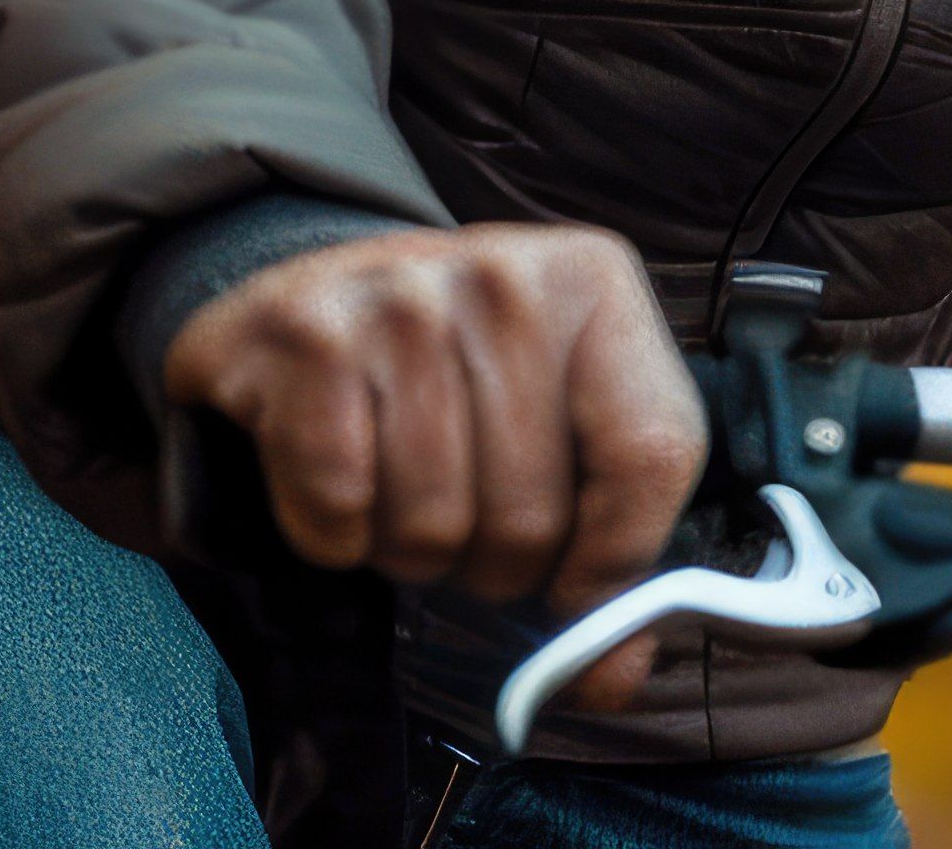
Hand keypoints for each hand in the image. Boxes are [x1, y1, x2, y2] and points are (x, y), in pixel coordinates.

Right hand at [161, 223, 705, 710]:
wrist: (321, 299)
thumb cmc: (458, 380)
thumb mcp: (561, 428)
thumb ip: (607, 550)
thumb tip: (607, 677)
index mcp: (593, 283)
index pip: (649, 454)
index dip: (613, 562)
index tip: (573, 598)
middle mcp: (502, 273)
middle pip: (531, 516)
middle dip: (492, 562)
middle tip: (463, 515)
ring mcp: (397, 295)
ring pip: (432, 524)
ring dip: (409, 550)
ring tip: (399, 489)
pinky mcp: (302, 333)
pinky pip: (338, 510)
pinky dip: (334, 534)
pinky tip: (339, 475)